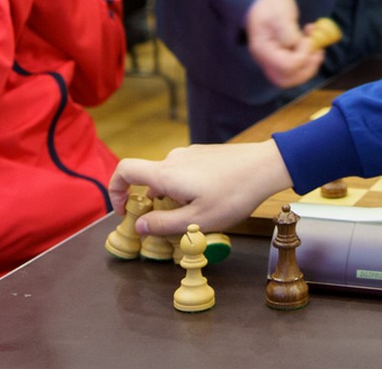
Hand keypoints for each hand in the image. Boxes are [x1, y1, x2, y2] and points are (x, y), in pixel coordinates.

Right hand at [109, 140, 293, 236]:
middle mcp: (174, 159)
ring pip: (169, 179)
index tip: (124, 211)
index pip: (124, 171)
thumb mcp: (197, 220)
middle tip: (173, 227)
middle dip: (154, 205)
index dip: (114, 190)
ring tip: (199, 216)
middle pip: (149, 182)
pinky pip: (185, 173)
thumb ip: (163, 224)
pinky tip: (211, 201)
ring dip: (174, 199)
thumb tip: (138, 225)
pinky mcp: (205, 154)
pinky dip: (187, 189)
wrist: (267, 166)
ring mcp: (191, 154)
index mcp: (166, 173)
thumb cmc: (234, 195)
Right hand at [245, 0, 324, 87]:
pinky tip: (311, 42)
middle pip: (287, 80)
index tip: (307, 40)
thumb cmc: (271, 4)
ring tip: (317, 47)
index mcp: (263, 50)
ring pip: (293, 76)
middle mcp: (266, 59)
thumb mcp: (280, 14)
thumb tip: (297, 45)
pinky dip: (308, 59)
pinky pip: (296, 67)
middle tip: (317, 52)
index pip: (286, 66)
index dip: (302, 56)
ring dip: (309, 65)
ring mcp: (274, 60)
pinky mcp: (282, 57)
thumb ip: (288, 31)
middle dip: (307, 69)